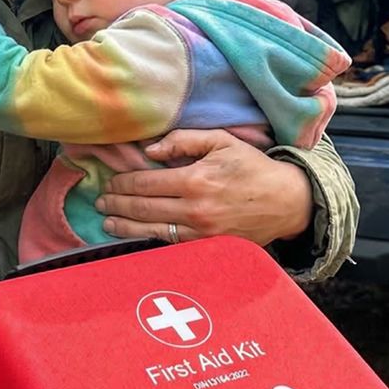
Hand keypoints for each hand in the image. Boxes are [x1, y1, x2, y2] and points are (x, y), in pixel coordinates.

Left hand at [96, 129, 312, 245]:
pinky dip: (149, 240)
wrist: (287, 201)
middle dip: (118, 204)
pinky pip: (171, 244)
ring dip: (125, 227)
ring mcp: (201, 232)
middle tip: (101, 201)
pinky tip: (135, 236)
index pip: (146, 183)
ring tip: (107, 222)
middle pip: (144, 208)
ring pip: (152, 230)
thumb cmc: (253, 167)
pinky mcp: (208, 246)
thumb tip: (150, 150)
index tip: (111, 181)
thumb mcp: (221, 141)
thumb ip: (183, 141)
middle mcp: (195, 209)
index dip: (124, 183)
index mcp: (196, 180)